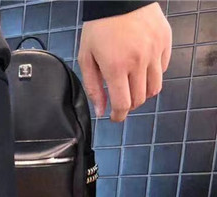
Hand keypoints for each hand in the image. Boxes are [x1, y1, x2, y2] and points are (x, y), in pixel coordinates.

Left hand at [78, 3, 171, 121]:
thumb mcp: (87, 57)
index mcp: (116, 67)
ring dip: (143, 93)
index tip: (115, 117)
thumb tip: (101, 110)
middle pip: (140, 99)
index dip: (118, 116)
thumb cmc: (100, 24)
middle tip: (122, 99)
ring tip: (133, 85)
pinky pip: (163, 68)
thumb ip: (93, 86)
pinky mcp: (165, 41)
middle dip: (129, 105)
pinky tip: (142, 68)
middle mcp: (138, 61)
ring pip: (155, 88)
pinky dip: (153, 74)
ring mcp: (154, 51)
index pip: (123, 104)